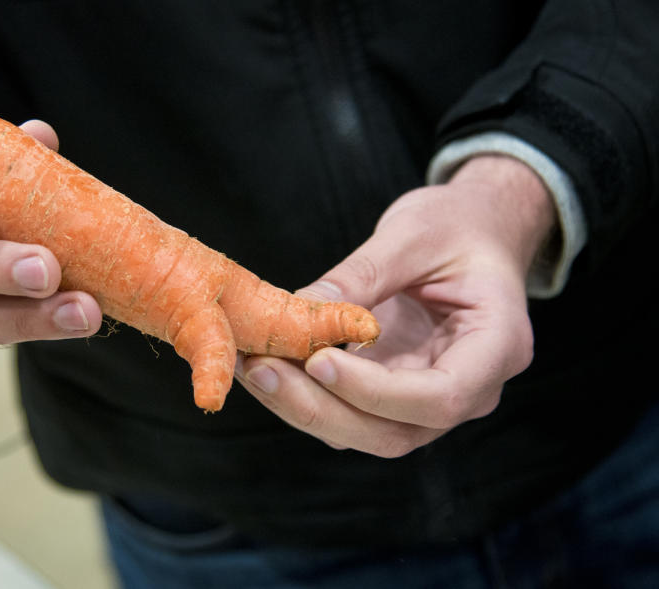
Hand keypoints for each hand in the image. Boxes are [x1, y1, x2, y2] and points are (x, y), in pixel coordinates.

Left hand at [237, 156, 555, 456]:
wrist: (476, 231)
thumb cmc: (458, 225)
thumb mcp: (412, 235)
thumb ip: (362, 275)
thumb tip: (300, 310)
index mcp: (497, 346)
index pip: (440, 395)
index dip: (376, 391)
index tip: (318, 361)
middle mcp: (472, 388)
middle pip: (396, 432)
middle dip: (322, 408)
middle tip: (261, 369)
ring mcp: (431, 399)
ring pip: (367, 433)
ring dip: (304, 407)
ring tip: (252, 366)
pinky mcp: (396, 395)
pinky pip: (350, 413)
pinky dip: (306, 396)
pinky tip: (267, 364)